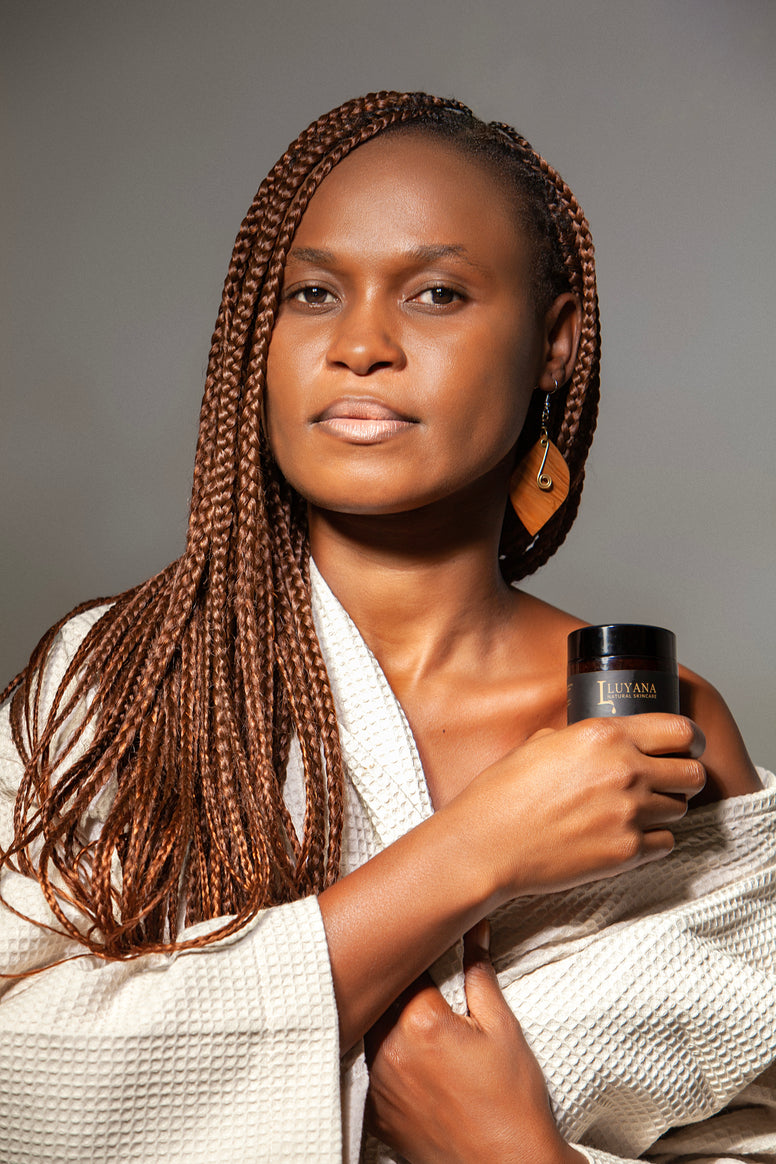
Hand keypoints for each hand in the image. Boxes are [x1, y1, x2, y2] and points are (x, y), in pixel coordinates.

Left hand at [364, 923, 583, 1163]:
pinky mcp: (376, 1112)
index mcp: (421, 1022)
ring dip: (388, 1018)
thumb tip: (475, 932)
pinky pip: (369, 1067)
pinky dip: (384, 1055)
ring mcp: (379, 1084)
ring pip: (371, 1029)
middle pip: (381, 997)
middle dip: (398, 984)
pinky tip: (409, 1056)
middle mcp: (389, 1050)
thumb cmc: (512, 1102)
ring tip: (416, 1017)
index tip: (426, 946)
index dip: (416, 952)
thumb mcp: (503, 1028)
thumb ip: (480, 973)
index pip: (406, 967)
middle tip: (420, 978)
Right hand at [442, 713, 705, 903]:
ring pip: (682, 809)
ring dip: (665, 808)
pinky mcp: (627, 852)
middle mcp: (625, 770)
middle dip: (683, 776)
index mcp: (605, 736)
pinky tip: (625, 835)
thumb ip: (581, 739)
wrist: (487, 844)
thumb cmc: (503, 793)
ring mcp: (629, 813)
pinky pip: (666, 842)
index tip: (685, 746)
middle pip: (693, 772)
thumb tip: (601, 743)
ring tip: (635, 811)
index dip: (688, 739)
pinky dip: (652, 840)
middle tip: (666, 782)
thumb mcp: (540, 743)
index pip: (680, 730)